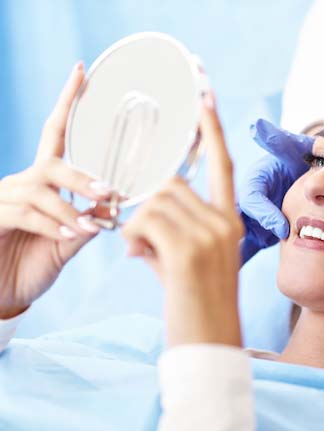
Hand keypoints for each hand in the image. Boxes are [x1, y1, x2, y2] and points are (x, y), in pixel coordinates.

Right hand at [0, 62, 112, 318]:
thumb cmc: (31, 266)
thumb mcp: (66, 244)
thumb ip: (86, 223)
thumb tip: (111, 205)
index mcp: (42, 183)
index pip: (55, 134)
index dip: (66, 102)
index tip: (81, 71)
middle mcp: (22, 184)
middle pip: (52, 162)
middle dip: (82, 177)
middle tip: (109, 192)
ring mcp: (4, 199)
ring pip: (41, 187)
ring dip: (71, 207)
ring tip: (92, 225)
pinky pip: (26, 212)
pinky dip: (53, 223)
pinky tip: (70, 234)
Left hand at [122, 92, 243, 346]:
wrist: (210, 344)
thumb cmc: (197, 304)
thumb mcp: (191, 260)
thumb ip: (172, 226)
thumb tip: (142, 209)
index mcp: (230, 221)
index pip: (221, 163)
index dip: (211, 127)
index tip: (204, 92)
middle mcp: (224, 222)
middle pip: (170, 183)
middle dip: (147, 204)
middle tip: (143, 240)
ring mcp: (210, 234)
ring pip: (154, 201)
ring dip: (137, 226)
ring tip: (145, 256)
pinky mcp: (188, 250)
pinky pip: (144, 221)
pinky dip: (133, 239)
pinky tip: (141, 260)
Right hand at [238, 120, 313, 262]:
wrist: (304, 177)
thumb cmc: (297, 161)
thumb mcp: (291, 150)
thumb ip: (279, 141)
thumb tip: (259, 127)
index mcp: (254, 183)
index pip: (254, 199)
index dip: (265, 213)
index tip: (281, 227)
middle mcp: (247, 202)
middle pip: (239, 222)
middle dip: (246, 240)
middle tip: (256, 259)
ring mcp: (250, 221)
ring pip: (236, 239)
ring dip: (236, 254)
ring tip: (231, 273)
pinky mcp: (255, 236)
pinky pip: (244, 250)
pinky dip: (238, 263)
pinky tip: (229, 282)